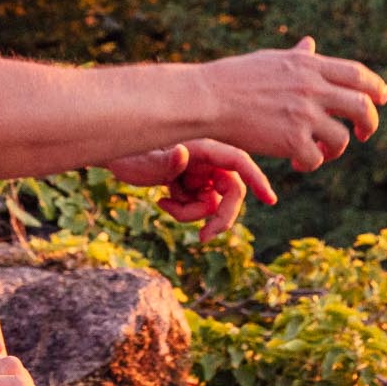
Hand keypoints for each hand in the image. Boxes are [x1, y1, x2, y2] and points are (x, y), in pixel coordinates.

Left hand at [104, 139, 275, 241]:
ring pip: (214, 204)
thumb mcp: (143, 160)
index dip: (257, 179)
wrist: (116, 159)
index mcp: (203, 148)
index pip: (238, 162)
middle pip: (232, 192)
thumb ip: (165, 160)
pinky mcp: (193, 185)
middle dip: (220, 217)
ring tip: (166, 204)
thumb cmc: (129, 154)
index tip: (270, 200)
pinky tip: (163, 200)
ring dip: (192, 214)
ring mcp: (202, 174)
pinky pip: (199, 207)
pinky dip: (183, 212)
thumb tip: (183, 155)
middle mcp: (207, 161)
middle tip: (203, 238)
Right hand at [198, 39, 386, 170]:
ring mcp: (302, 114)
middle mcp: (311, 88)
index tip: (380, 99)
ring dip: (335, 150)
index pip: (358, 74)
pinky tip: (298, 162)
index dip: (376, 88)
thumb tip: (311, 44)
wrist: (207, 98)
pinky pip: (316, 158)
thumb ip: (297, 58)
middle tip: (364, 134)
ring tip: (319, 152)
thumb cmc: (233, 78)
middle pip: (362, 106)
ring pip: (342, 139)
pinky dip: (311, 163)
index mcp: (308, 66)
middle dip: (370, 123)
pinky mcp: (290, 140)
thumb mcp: (271, 60)